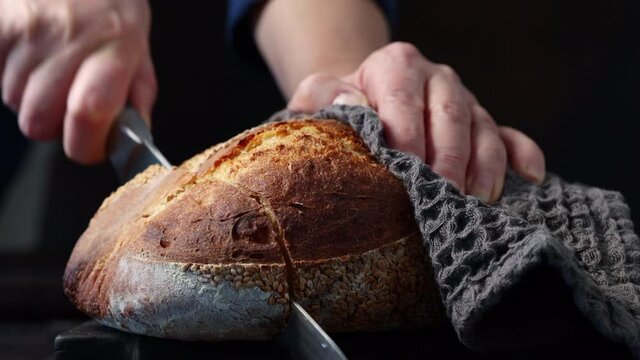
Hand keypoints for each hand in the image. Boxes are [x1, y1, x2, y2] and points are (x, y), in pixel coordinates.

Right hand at [0, 0, 155, 163]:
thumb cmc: (108, 4)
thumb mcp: (138, 42)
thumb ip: (139, 92)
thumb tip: (136, 135)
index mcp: (115, 47)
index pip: (89, 113)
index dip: (87, 146)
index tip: (92, 148)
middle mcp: (71, 38)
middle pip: (39, 121)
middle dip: (52, 126)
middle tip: (67, 104)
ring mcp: (30, 31)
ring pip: (13, 101)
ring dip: (30, 97)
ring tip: (52, 69)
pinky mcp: (0, 25)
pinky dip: (10, 75)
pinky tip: (32, 57)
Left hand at [288, 42, 544, 202]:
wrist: (365, 96)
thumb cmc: (342, 105)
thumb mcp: (319, 93)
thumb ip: (323, 96)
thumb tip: (351, 104)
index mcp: (396, 66)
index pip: (404, 102)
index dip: (406, 140)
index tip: (402, 178)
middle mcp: (437, 78)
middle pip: (451, 118)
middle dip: (447, 162)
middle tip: (441, 200)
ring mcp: (465, 100)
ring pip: (483, 130)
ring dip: (483, 168)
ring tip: (476, 202)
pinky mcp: (483, 121)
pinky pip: (510, 135)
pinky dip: (523, 154)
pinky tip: (530, 177)